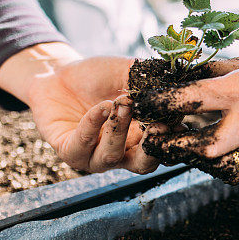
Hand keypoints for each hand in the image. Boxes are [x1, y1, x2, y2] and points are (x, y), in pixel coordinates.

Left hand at [0, 43, 160, 173]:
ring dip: (120, 129)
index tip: (179, 118)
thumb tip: (175, 86)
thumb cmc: (98, 77)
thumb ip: (150, 82)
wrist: (59, 74)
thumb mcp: (128, 74)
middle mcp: (121, 152)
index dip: (174, 138)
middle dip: (153, 148)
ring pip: (112, 155)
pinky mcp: (70, 152)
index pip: (164, 147)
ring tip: (123, 103)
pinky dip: (95, 123)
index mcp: (142, 137)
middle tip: (158, 125)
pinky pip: (84, 144)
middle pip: (144, 165)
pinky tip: (102, 106)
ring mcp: (94, 156)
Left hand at [143, 51, 238, 181]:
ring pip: (216, 166)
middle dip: (171, 145)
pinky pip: (237, 175)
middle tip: (155, 140)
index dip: (160, 103)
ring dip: (194, 160)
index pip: (188, 99)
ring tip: (181, 151)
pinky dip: (219, 169)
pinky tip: (211, 159)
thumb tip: (182, 73)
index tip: (145, 104)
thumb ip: (215, 70)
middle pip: (199, 145)